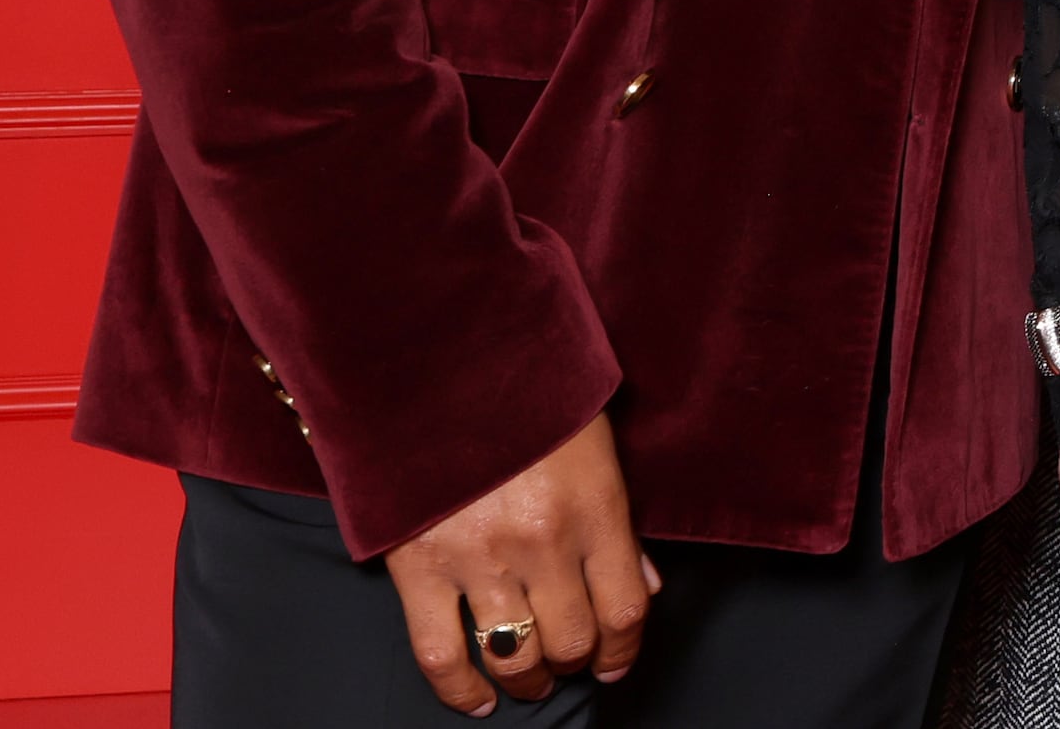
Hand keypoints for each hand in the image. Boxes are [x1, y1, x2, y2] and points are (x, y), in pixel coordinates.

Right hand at [382, 411, 653, 714]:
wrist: (443, 363)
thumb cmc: (531, 397)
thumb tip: (640, 588)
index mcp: (595, 509)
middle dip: (576, 661)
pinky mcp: (419, 568)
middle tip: (570, 660)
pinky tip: (480, 700)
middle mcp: (541, 544)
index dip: (624, 651)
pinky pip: (441, 654)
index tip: (616, 663)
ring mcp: (478, 561)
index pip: (624, 611)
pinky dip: (461, 691)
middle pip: (572, 641)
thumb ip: (619, 525)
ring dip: (530, 679)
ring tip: (533, 678)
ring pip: (515, 656)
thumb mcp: (597, 446)